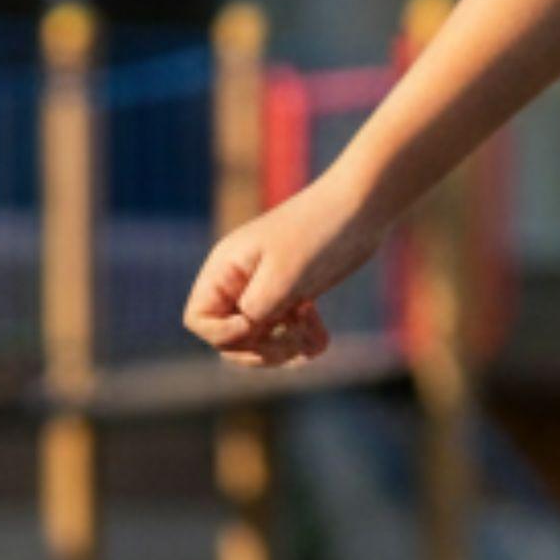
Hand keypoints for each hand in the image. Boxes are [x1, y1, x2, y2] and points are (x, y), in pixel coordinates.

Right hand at [184, 183, 382, 370]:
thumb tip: (245, 333)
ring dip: (285, 349)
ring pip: (260, 342)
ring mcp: (268, 292)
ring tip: (311, 334)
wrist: (362, 209)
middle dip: (261, 348)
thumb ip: (255, 310)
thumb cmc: (318, 234)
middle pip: (230, 340)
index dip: (221, 334)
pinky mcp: (294, 298)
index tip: (253, 324)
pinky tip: (323, 336)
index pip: (198, 319)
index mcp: (226, 270)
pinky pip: (288, 336)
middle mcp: (240, 282)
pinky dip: (305, 343)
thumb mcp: (283, 276)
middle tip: (293, 335)